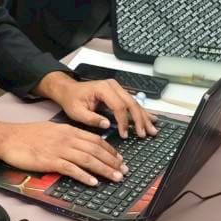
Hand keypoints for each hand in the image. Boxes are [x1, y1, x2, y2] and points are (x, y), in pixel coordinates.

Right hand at [0, 119, 128, 185]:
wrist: (8, 137)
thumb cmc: (26, 135)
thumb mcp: (51, 130)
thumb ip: (66, 136)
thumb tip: (80, 145)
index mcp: (68, 130)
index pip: (95, 139)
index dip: (110, 150)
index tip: (119, 159)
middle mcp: (67, 139)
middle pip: (96, 150)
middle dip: (113, 161)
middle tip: (124, 171)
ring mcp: (59, 150)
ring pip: (88, 159)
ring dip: (104, 170)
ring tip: (115, 178)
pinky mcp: (50, 161)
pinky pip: (72, 169)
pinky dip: (84, 176)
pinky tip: (93, 182)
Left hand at [38, 72, 157, 139]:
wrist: (68, 90)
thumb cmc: (71, 99)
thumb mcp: (76, 111)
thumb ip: (91, 118)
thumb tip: (107, 125)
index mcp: (103, 89)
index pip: (118, 106)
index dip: (123, 121)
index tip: (124, 134)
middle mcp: (113, 86)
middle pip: (131, 103)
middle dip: (139, 120)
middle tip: (144, 134)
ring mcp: (117, 88)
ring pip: (134, 103)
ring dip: (144, 117)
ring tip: (152, 130)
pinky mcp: (119, 93)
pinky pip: (132, 102)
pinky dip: (141, 112)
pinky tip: (152, 119)